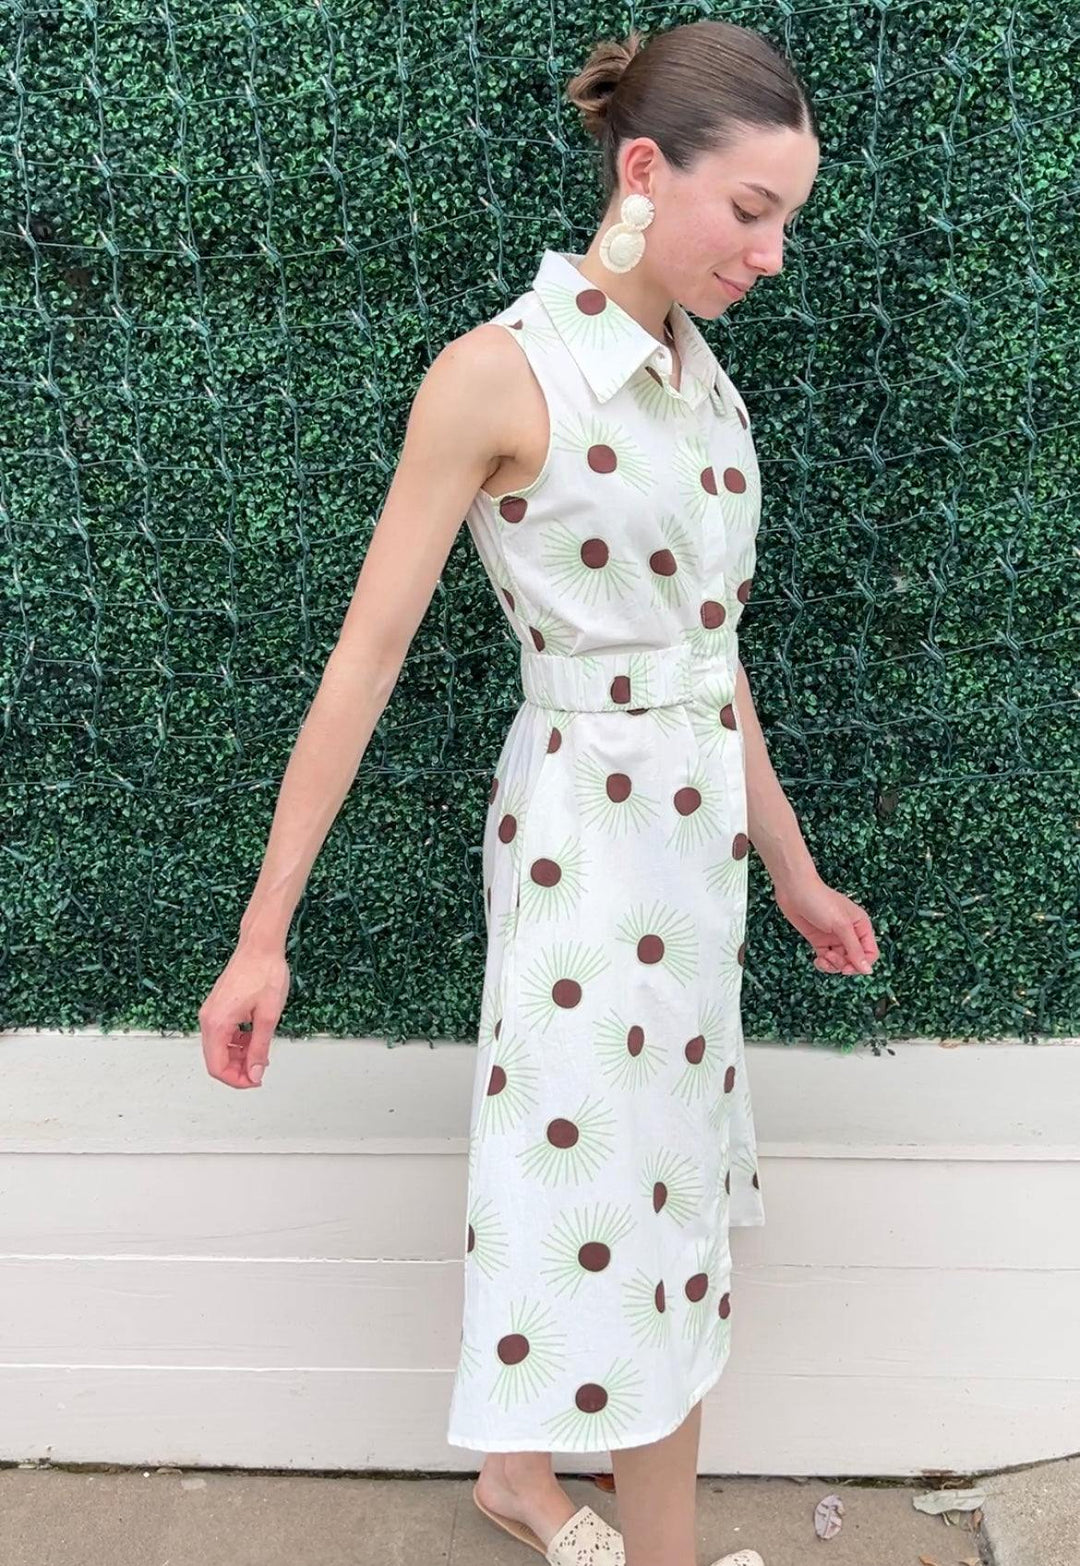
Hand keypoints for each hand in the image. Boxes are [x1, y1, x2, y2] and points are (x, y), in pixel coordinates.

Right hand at [198, 944, 290, 1087]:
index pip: (217, 1067)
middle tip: (260, 1071)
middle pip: (215, 1060)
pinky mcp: (217, 1006)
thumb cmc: (264, 973)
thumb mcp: (268, 1017)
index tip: (255, 1081)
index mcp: (217, 1023)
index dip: (236, 1080)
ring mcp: (211, 1012)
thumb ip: (260, 1048)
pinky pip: (222, 1034)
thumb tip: (255, 1073)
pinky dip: (237, 1042)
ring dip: (238, 1056)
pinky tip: (254, 1039)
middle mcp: (208, 1019)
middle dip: (238, 1070)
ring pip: (219, 1048)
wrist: (260, 946)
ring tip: (261, 1053)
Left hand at [772, 871, 878, 975]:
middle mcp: (850, 933)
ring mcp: (834, 938)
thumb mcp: (841, 925)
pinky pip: (827, 959)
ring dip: (833, 965)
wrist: (794, 890)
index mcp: (861, 926)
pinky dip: (823, 964)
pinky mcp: (820, 941)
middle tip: (832, 958)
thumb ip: (854, 948)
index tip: (848, 968)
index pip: (870, 953)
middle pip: (855, 960)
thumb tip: (867, 970)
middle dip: (844, 964)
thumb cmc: (819, 900)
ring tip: (823, 957)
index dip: (861, 964)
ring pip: (840, 962)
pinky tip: (817, 960)